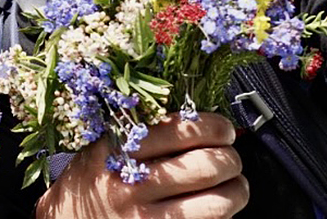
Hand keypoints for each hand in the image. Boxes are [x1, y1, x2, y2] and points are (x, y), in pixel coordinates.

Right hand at [36, 113, 248, 218]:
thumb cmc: (90, 180)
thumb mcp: (103, 145)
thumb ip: (142, 129)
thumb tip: (200, 119)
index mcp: (119, 149)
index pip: (184, 130)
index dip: (216, 127)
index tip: (222, 129)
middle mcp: (132, 183)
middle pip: (208, 165)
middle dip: (230, 158)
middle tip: (229, 156)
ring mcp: (145, 218)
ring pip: (219, 203)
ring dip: (236, 190)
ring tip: (232, 185)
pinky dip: (222, 216)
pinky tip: (214, 207)